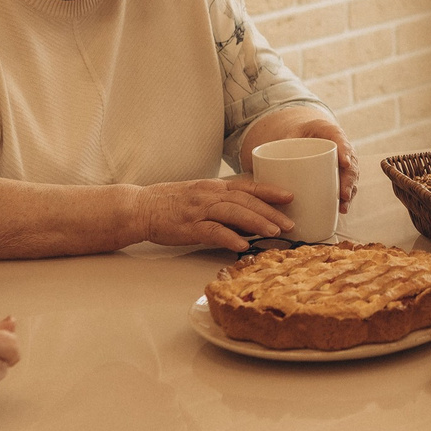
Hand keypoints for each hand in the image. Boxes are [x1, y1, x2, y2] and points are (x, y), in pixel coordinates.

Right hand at [132, 177, 292, 250]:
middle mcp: (209, 194)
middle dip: (271, 211)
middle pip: (246, 200)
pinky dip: (229, 237)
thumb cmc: (170, 204)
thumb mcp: (200, 197)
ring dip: (256, 222)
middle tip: (290, 222)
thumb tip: (248, 219)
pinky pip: (212, 231)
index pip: (247, 186)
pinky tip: (242, 245)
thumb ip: (223, 205)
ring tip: (274, 232)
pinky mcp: (188, 226)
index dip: (270, 190)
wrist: (140, 207)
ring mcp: (199, 209)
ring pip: (233, 212)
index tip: (290, 196)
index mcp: (214, 187)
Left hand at [266, 112, 358, 208]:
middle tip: (343, 193)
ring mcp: (342, 161)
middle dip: (348, 178)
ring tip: (343, 206)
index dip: (344, 150)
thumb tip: (263, 163)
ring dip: (349, 191)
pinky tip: (341, 209)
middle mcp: (340, 145)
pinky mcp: (339, 174)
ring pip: (351, 175)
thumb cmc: (295, 136)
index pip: (338, 136)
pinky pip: (346, 184)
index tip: (344, 163)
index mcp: (326, 130)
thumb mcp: (287, 135)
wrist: (302, 137)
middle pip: (350, 161)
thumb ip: (280, 145)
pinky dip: (345, 197)